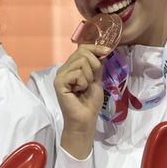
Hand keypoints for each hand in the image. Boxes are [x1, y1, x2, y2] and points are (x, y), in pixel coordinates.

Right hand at [55, 44, 109, 158]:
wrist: (85, 119)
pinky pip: (77, 73)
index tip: (107, 51)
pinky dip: (83, 83)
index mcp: (71, 67)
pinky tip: (78, 91)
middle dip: (94, 64)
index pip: (82, 48)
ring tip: (84, 88)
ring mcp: (60, 75)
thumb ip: (97, 65)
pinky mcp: (59, 82)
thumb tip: (103, 50)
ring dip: (89, 77)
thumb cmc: (90, 103)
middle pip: (82, 52)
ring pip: (81, 62)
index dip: (95, 48)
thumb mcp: (97, 79)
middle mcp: (64, 69)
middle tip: (92, 80)